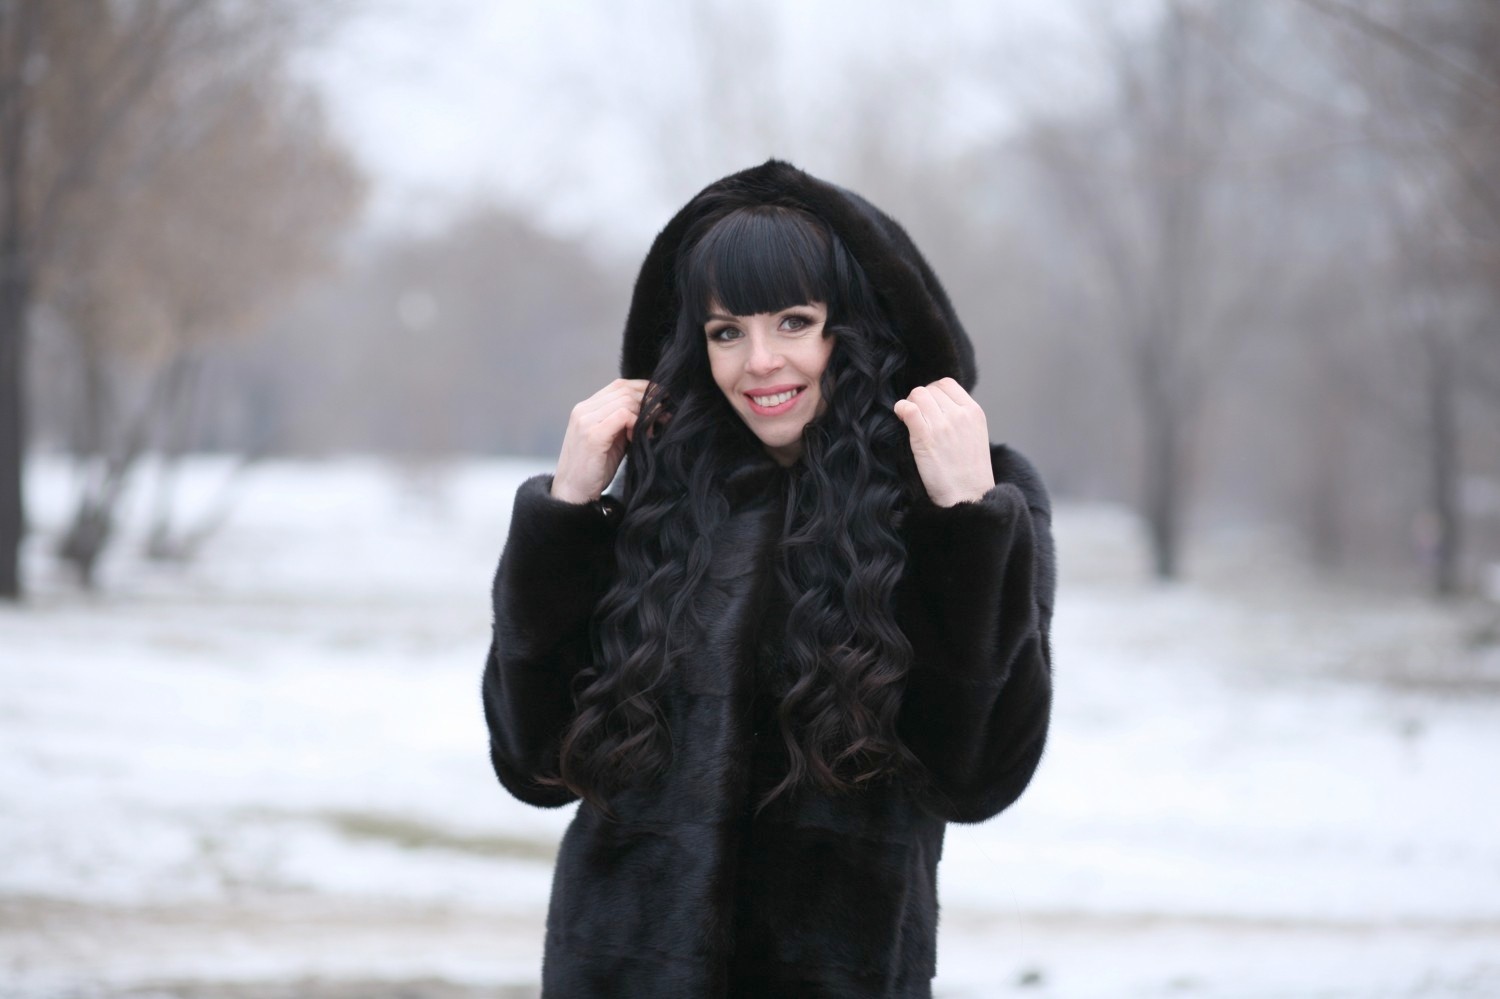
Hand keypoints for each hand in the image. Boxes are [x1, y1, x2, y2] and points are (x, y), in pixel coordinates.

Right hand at [551, 379, 650, 503]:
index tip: (661, 402)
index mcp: (586, 409)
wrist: (572, 494)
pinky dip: (637, 423)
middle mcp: (583, 410)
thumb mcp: (611, 440)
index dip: (643, 389)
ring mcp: (586, 421)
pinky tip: (639, 437)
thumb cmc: (593, 470)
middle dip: (649, 400)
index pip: (619, 385)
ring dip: (645, 413)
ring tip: (653, 430)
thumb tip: (653, 411)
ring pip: (625, 400)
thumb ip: (624, 423)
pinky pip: (623, 415)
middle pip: (624, 389)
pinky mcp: (593, 435)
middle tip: (665, 415)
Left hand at [892, 378, 995, 506]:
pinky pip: (908, 409)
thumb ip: (961, 417)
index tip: (928, 405)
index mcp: (974, 412)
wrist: (968, 495)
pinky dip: (901, 409)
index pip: (946, 384)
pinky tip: (900, 417)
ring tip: (909, 419)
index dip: (933, 391)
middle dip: (920, 399)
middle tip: (917, 416)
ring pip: (917, 395)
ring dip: (909, 404)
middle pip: (930, 389)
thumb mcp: (975, 435)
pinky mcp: (925, 437)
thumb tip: (938, 403)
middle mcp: (959, 414)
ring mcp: (942, 425)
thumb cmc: (970, 471)